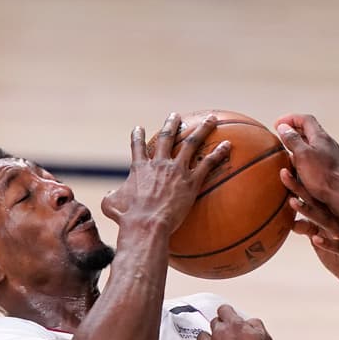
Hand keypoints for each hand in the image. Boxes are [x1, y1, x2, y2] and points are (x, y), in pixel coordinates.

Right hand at [101, 114, 230, 234]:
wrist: (146, 223)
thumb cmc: (127, 218)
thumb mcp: (111, 206)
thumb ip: (111, 197)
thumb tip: (109, 197)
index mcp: (139, 168)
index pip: (137, 147)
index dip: (137, 136)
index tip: (139, 128)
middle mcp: (158, 164)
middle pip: (166, 138)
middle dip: (172, 124)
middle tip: (176, 116)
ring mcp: (176, 170)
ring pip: (191, 143)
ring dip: (202, 129)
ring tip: (210, 119)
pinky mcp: (191, 181)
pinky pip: (208, 164)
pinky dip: (219, 153)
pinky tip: (229, 145)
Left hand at [194, 305, 275, 339]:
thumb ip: (256, 326)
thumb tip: (251, 323)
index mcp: (235, 325)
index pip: (225, 310)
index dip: (227, 314)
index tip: (227, 317)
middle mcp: (219, 333)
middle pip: (214, 323)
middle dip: (220, 329)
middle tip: (227, 338)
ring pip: (203, 337)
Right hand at [273, 114, 338, 205]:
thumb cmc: (322, 176)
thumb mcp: (302, 155)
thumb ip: (292, 140)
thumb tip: (282, 127)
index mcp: (321, 137)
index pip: (305, 120)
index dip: (290, 119)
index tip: (276, 124)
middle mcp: (328, 145)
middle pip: (310, 132)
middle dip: (294, 131)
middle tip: (281, 135)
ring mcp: (332, 158)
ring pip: (313, 146)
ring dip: (298, 146)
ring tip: (287, 151)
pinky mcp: (332, 172)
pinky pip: (316, 160)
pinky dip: (304, 159)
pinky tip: (298, 168)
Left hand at [281, 169, 338, 294]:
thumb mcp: (322, 241)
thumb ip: (308, 229)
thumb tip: (290, 221)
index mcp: (331, 217)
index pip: (312, 196)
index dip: (298, 182)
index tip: (283, 166)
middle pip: (317, 202)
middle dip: (299, 188)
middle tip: (283, 173)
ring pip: (326, 221)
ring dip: (309, 211)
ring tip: (293, 202)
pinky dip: (328, 244)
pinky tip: (315, 239)